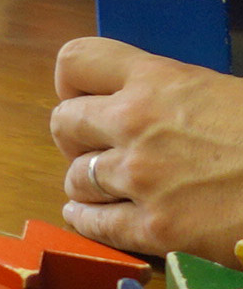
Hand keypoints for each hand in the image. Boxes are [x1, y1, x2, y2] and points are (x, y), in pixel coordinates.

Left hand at [52, 36, 242, 258]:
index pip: (76, 60)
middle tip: (93, 147)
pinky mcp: (155, 229)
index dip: (72, 81)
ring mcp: (141, 177)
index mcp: (158, 80)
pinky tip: (91, 218)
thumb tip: (155, 105)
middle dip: (75, 136)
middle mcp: (135, 123)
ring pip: (74, 176)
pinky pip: (95, 224)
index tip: (83, 96)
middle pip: (63, 121)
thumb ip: (175, 94)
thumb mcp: (224, 92)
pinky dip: (87, 221)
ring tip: (98, 187)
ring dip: (84, 182)